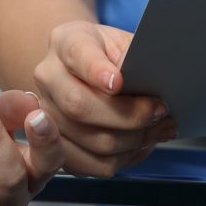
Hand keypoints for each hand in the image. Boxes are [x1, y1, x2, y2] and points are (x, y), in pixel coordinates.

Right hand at [26, 20, 174, 175]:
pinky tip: (140, 144)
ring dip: (133, 140)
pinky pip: (90, 165)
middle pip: (79, 106)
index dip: (96, 71)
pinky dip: (122, 158)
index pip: (77, 54)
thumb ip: (136, 59)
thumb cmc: (112, 56)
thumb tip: (156, 82)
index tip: (118, 82)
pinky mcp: (55, 146)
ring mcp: (45, 114)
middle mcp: (48, 77)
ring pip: (89, 140)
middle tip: (159, 111)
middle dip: (128, 115)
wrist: (88, 69)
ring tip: (159, 129)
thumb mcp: (125, 43)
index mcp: (66, 41)